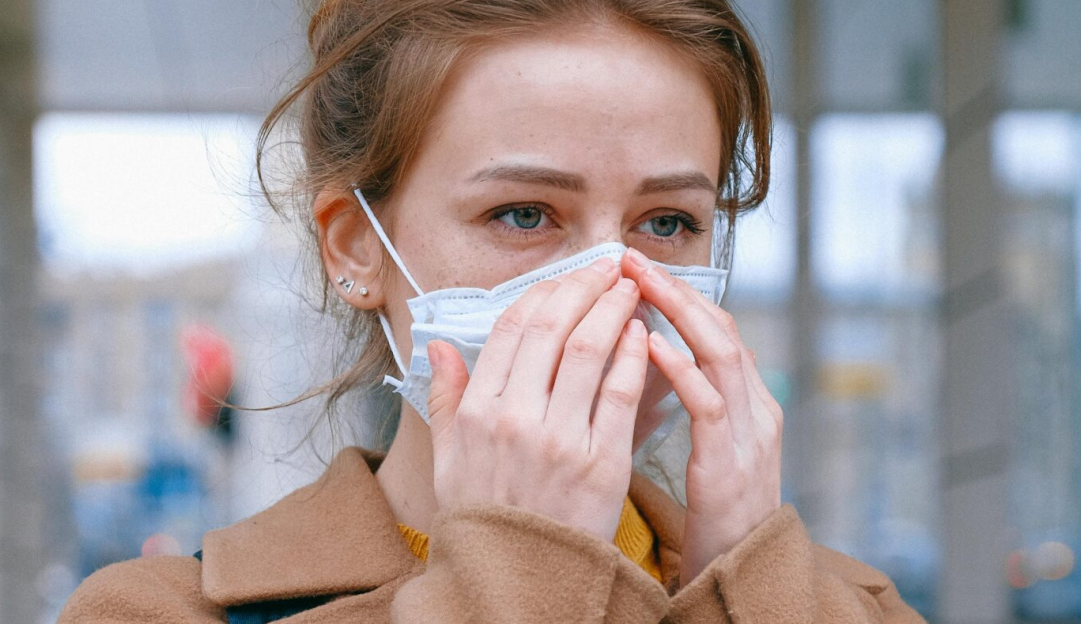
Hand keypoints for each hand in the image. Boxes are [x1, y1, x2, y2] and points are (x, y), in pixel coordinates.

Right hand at [425, 258, 648, 541]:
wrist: (518, 580)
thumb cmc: (485, 517)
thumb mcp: (448, 458)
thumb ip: (443, 397)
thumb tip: (437, 346)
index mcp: (476, 410)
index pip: (511, 327)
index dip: (545, 291)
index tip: (568, 276)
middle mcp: (514, 417)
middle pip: (553, 327)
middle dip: (585, 286)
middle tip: (608, 267)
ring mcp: (558, 439)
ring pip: (590, 350)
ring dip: (614, 309)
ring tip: (631, 290)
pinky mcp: (601, 463)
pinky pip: (621, 394)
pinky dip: (634, 356)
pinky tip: (643, 335)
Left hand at [621, 248, 782, 582]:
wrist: (742, 573)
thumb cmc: (715, 511)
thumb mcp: (707, 447)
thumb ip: (692, 402)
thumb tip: (648, 355)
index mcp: (747, 402)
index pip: (715, 329)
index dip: (678, 293)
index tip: (636, 265)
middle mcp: (756, 409)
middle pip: (720, 329)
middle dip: (676, 289)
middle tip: (631, 257)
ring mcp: (750, 435)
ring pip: (722, 355)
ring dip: (679, 314)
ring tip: (640, 282)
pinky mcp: (732, 465)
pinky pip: (709, 406)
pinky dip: (682, 371)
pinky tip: (652, 346)